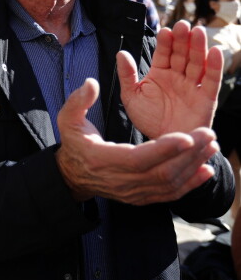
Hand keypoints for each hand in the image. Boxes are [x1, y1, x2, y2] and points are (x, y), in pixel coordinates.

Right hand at [55, 78, 217, 204]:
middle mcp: (119, 180)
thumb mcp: (67, 119)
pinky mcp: (141, 197)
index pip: (137, 158)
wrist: (73, 174)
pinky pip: (170, 194)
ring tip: (211, 146)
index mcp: (102, 159)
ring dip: (193, 165)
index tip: (187, 136)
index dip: (164, 149)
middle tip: (209, 134)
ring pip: (169, 184)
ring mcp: (132, 192)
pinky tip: (205, 169)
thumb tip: (91, 83)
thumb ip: (78, 101)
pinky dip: (191, 183)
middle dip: (188, 154)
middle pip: (160, 172)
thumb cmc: (74, 142)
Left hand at [118, 20, 222, 138]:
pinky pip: (211, 80)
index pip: (164, 53)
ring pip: (197, 63)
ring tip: (198, 32)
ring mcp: (192, 86)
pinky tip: (215, 52)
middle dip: (183, 39)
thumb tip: (121, 53)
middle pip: (182, 54)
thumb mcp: (131, 96)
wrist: (163, 146)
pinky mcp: (206, 98)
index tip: (165, 30)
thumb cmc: (147, 119)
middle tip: (183, 24)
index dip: (166, 42)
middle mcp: (178, 76)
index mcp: (160, 73)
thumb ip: (127, 75)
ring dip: (198, 47)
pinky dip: (214, 66)